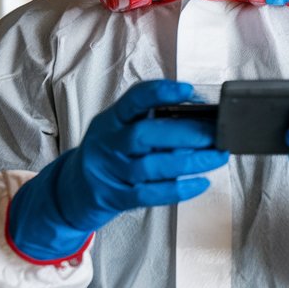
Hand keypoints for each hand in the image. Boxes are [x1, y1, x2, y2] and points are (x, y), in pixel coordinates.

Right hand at [8, 80, 228, 260]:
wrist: (71, 192)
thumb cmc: (106, 155)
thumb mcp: (116, 131)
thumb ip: (146, 123)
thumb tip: (196, 120)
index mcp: (110, 120)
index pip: (134, 100)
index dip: (161, 92)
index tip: (188, 90)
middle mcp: (107, 144)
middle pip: (143, 135)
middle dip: (183, 133)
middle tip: (214, 133)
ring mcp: (110, 172)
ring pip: (151, 166)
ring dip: (190, 162)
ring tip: (217, 157)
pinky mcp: (116, 197)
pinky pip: (150, 194)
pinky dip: (178, 189)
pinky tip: (201, 183)